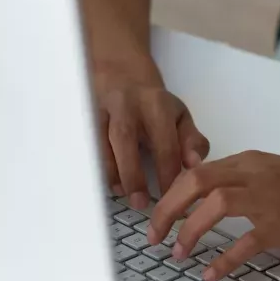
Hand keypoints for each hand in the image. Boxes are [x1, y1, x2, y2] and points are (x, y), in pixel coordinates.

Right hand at [95, 65, 209, 209]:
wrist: (123, 78)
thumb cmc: (155, 107)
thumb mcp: (180, 117)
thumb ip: (192, 141)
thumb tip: (194, 164)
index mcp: (157, 104)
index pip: (164, 143)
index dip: (168, 174)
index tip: (171, 199)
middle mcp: (126, 103)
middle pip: (125, 137)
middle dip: (132, 174)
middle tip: (141, 202)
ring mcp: (102, 109)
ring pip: (100, 140)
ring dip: (110, 171)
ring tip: (122, 194)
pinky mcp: (85, 117)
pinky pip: (86, 144)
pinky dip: (94, 165)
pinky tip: (103, 181)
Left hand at [147, 150, 279, 278]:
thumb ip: (248, 185)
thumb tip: (210, 206)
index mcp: (254, 161)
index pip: (198, 170)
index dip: (170, 194)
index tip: (157, 217)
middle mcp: (258, 173)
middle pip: (196, 181)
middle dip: (167, 209)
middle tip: (154, 236)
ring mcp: (272, 197)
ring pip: (214, 204)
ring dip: (189, 230)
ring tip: (178, 254)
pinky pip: (244, 242)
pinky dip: (223, 260)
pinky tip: (212, 275)